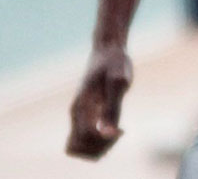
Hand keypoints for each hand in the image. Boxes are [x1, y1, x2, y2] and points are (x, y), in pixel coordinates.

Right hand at [66, 44, 132, 158]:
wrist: (108, 50)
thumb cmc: (115, 63)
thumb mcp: (118, 83)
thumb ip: (112, 109)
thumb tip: (108, 134)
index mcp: (82, 107)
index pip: (85, 139)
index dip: (105, 141)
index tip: (121, 129)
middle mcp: (76, 113)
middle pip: (78, 148)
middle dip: (100, 148)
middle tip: (118, 132)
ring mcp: (79, 114)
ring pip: (79, 146)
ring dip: (99, 146)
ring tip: (117, 131)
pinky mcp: (85, 114)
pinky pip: (85, 138)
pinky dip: (99, 141)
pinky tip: (115, 127)